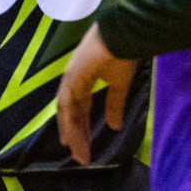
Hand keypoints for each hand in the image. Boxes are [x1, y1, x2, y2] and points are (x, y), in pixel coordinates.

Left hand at [56, 24, 135, 165]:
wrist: (123, 33)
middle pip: (70, 112)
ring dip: (72, 133)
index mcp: (82, 77)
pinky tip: (74, 137)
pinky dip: (70, 122)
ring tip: (78, 153)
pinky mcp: (73, 76)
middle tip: (80, 156)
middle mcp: (73, 78)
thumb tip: (115, 126)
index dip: (78, 125)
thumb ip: (115, 104)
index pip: (78, 106)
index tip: (81, 144)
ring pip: (67, 111)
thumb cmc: (122, 53)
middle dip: (75, 134)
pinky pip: (68, 104)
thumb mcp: (119, 84)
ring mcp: (71, 76)